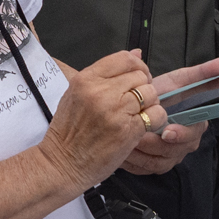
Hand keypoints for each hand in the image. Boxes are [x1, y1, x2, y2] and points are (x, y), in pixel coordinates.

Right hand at [38, 50, 171, 193]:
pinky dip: (154, 120)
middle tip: (135, 103)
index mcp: (86, 79)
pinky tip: (143, 126)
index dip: (137, 67)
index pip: (124, 58)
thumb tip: (137, 54)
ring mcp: (115, 110)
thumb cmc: (68, 132)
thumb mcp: (76, 94)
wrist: (62, 164)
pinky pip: (155, 114)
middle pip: (140, 76)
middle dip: (143, 88)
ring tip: (138, 115)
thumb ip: (105, 74)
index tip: (136, 80)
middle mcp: (100, 91)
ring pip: (151, 93)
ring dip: (150, 104)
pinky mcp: (128, 130)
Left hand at [120, 57, 218, 174]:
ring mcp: (174, 153)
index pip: (196, 130)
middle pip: (177, 149)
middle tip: (140, 137)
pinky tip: (125, 151)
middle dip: (157, 144)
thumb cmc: (160, 93)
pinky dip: (136, 161)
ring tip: (128, 140)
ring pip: (162, 160)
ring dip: (143, 151)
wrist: (136, 107)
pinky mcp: (159, 163)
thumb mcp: (181, 79)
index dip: (183, 133)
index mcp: (196, 121)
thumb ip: (207, 71)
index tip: (167, 132)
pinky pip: (149, 167)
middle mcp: (187, 140)